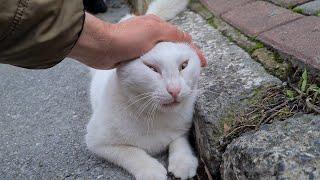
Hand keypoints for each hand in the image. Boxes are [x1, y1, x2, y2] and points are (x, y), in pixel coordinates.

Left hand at [69, 13, 205, 68]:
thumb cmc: (127, 38)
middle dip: (185, 57)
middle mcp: (151, 33)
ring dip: (174, 63)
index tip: (202, 62)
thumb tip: (187, 38)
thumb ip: (171, 33)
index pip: (180, 37)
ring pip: (164, 55)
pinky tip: (165, 74)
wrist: (102, 48)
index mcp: (156, 25)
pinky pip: (154, 61)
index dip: (193, 50)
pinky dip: (162, 67)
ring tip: (182, 75)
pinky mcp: (134, 55)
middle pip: (173, 46)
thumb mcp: (153, 31)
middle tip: (195, 70)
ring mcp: (142, 44)